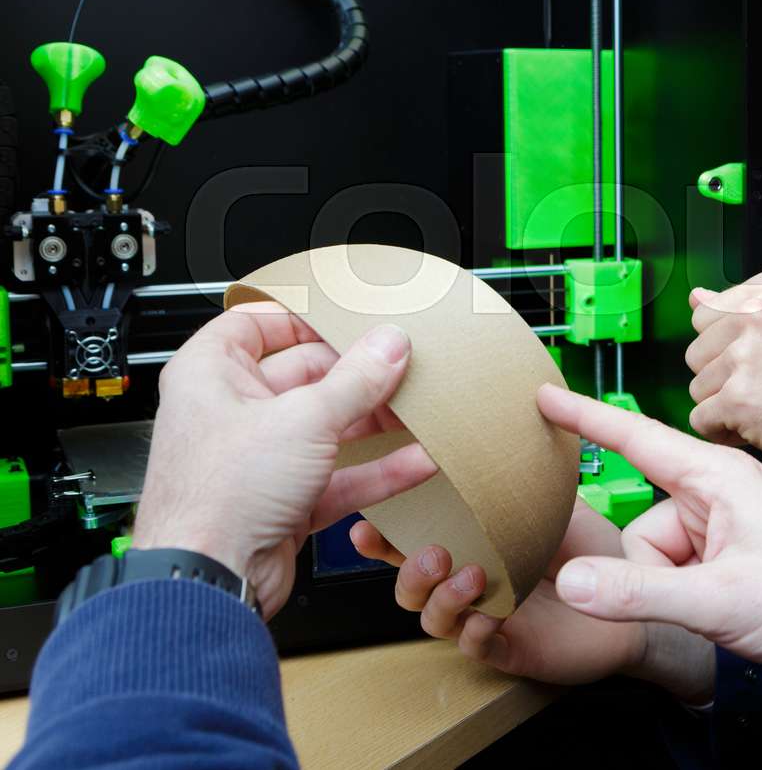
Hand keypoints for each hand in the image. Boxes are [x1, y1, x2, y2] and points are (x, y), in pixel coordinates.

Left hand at [131, 304, 436, 618]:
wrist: (208, 578)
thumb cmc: (217, 497)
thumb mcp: (303, 419)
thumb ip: (356, 380)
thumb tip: (388, 346)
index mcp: (211, 374)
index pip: (257, 325)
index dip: (303, 318)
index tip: (350, 317)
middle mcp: (232, 412)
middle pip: (305, 376)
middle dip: (358, 375)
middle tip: (402, 366)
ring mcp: (260, 459)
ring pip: (326, 428)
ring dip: (374, 422)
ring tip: (418, 410)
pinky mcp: (284, 500)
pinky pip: (338, 475)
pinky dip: (375, 469)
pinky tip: (415, 460)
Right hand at [351, 499, 713, 701]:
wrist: (653, 607)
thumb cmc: (611, 551)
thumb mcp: (570, 503)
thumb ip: (537, 478)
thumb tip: (521, 417)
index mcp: (482, 534)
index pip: (433, 510)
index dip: (406, 490)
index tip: (384, 466)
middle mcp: (476, 574)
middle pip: (414, 568)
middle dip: (394, 551)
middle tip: (387, 532)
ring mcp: (492, 614)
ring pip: (434, 612)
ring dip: (437, 592)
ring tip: (462, 571)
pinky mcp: (515, 648)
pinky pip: (478, 647)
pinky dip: (474, 633)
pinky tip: (485, 619)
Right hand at [539, 384, 761, 721]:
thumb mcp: (718, 599)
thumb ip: (637, 593)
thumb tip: (571, 582)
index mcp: (718, 476)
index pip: (636, 438)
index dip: (584, 418)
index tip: (542, 394)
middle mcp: (719, 492)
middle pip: (642, 522)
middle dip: (650, 569)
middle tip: (699, 599)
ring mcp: (726, 525)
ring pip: (656, 554)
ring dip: (673, 589)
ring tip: (723, 607)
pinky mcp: (731, 556)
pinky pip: (678, 571)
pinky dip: (688, 597)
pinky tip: (726, 613)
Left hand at [686, 270, 761, 537]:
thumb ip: (745, 310)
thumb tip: (697, 297)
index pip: (708, 315)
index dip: (734, 348)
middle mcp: (757, 313)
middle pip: (696, 349)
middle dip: (724, 377)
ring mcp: (747, 354)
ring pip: (697, 386)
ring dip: (726, 406)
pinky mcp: (738, 397)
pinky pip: (701, 419)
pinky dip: (725, 433)